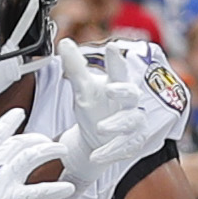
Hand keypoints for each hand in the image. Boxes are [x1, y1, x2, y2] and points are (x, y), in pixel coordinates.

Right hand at [0, 106, 73, 198]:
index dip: (10, 121)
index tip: (19, 113)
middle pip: (20, 141)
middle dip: (37, 139)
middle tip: (47, 141)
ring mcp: (3, 178)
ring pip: (33, 155)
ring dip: (50, 151)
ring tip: (62, 151)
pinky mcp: (11, 198)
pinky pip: (40, 189)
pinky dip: (56, 189)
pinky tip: (67, 188)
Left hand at [54, 39, 163, 184]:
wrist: (97, 138)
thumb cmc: (95, 107)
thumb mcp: (83, 88)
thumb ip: (75, 67)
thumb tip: (65, 42)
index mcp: (118, 84)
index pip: (119, 70)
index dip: (116, 60)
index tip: (112, 47)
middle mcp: (129, 103)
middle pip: (132, 94)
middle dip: (123, 90)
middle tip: (110, 88)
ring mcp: (132, 123)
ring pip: (131, 122)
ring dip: (117, 125)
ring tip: (101, 127)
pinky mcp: (131, 143)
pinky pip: (125, 147)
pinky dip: (111, 152)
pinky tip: (96, 156)